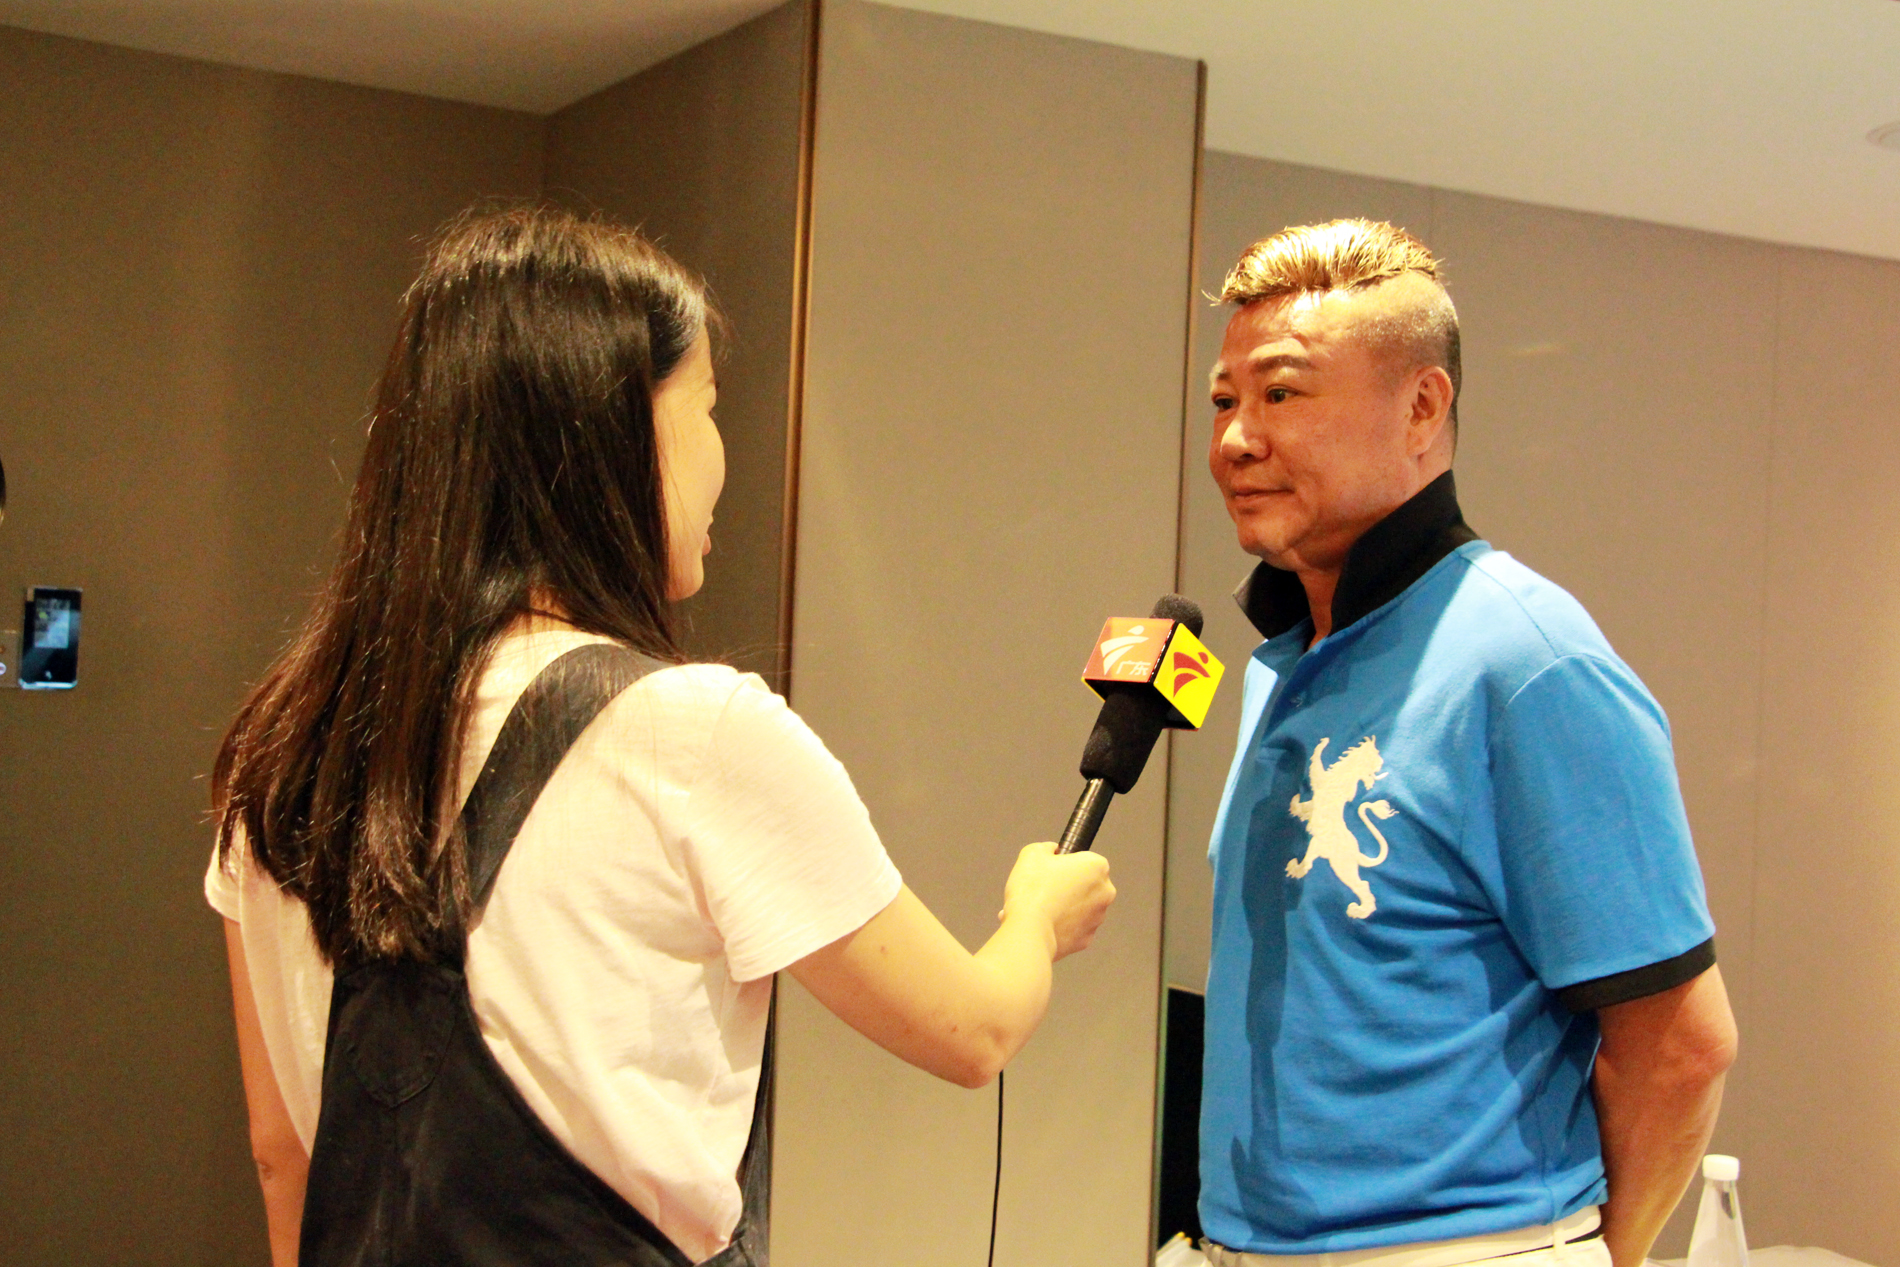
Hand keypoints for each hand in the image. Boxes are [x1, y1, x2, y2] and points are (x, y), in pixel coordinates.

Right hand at [1000, 841, 1115, 960]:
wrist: (1029, 930)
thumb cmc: (1032, 890)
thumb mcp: (1032, 853)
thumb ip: (1047, 848)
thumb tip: (1052, 851)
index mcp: (1097, 866)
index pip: (1085, 859)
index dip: (1066, 863)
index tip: (1052, 870)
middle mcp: (1105, 892)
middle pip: (1086, 884)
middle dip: (1069, 886)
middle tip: (1045, 889)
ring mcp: (1098, 918)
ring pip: (1081, 907)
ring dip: (1065, 907)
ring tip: (1041, 908)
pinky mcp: (1087, 939)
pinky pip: (1074, 928)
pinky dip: (1062, 926)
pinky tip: (1044, 924)